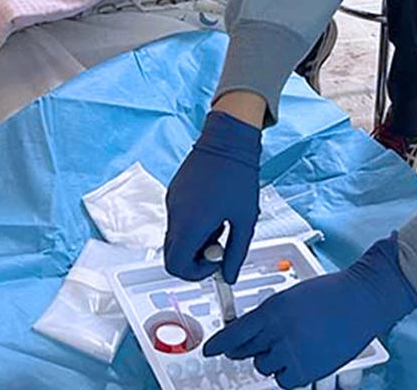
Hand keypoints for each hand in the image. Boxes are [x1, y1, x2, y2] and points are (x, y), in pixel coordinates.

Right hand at [164, 110, 261, 282]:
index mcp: (190, 224)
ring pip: (176, 237)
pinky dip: (192, 225)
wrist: (227, 140)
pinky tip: (213, 210)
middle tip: (218, 247)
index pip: (177, 266)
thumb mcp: (245, 221)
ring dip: (195, 240)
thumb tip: (230, 275)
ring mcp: (172, 202)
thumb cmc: (238, 175)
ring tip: (220, 223)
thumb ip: (236, 253)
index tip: (215, 265)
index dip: (196, 274)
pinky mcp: (174, 192)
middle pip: (173, 254)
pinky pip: (178, 219)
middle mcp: (175, 214)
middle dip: (195, 259)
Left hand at [205, 235, 416, 387]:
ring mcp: (292, 353)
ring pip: (264, 366)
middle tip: (253, 346)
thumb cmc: (331, 293)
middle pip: (246, 350)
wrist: (362, 299)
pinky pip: (284, 381)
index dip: (219, 344)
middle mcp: (278, 333)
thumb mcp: (291, 296)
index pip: (235, 332)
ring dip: (270, 359)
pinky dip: (287, 374)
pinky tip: (297, 360)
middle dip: (246, 349)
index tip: (210, 350)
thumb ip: (269, 315)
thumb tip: (252, 332)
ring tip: (290, 346)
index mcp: (272, 310)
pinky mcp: (308, 370)